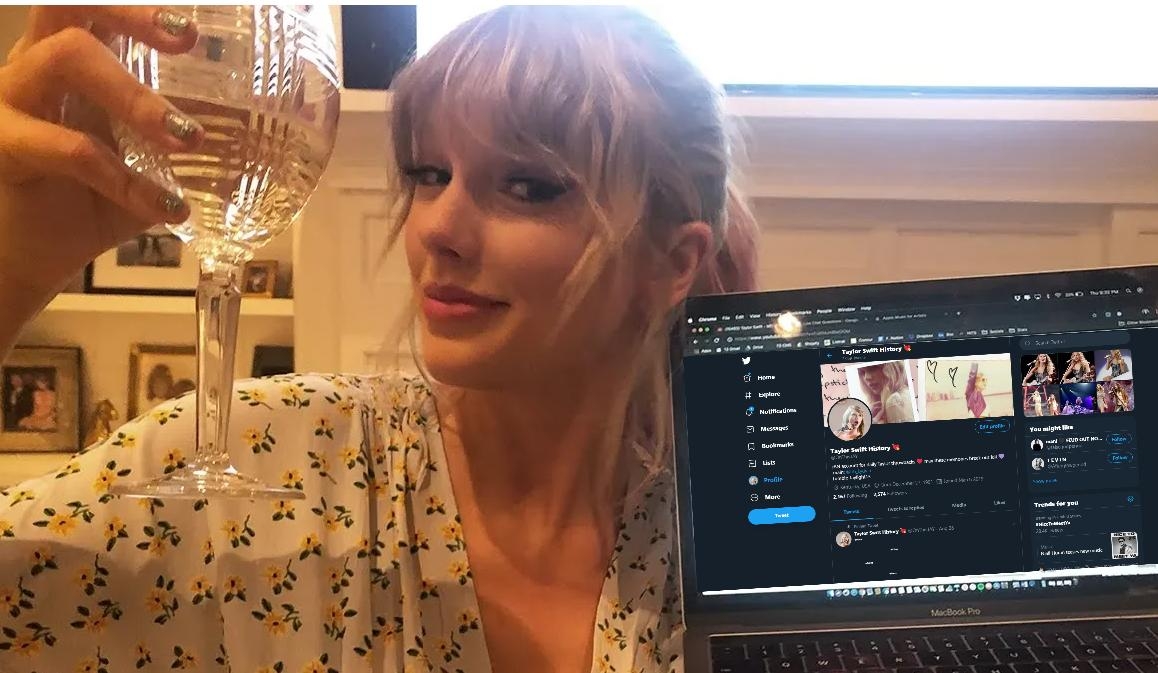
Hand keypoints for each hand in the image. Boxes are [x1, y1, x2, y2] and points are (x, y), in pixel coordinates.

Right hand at [0, 6, 202, 296]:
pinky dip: (126, 179)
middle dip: (133, 16)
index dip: (138, 8)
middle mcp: (34, 70)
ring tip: (188, 136)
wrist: (25, 261)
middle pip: (68, 8)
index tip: (191, 27)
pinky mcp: (4, 147)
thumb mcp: (143, 168)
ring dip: (135, 95)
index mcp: (70, 66)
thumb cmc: (82, 205)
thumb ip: (181, 147)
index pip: (94, 10)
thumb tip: (253, 143)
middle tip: (187, 41)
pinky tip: (166, 208)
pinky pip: (70, 148)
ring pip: (64, 59)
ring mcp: (11, 102)